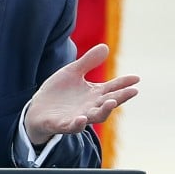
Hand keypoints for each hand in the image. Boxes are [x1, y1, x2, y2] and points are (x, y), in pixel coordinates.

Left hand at [24, 44, 138, 145]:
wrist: (38, 109)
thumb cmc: (58, 92)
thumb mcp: (72, 72)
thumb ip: (88, 62)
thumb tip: (105, 46)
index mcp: (94, 94)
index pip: (112, 88)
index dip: (124, 83)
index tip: (136, 78)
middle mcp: (90, 107)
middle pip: (109, 103)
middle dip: (121, 97)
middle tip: (132, 91)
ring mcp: (78, 116)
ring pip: (96, 117)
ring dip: (104, 110)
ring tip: (111, 101)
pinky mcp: (63, 124)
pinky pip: (73, 126)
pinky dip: (78, 124)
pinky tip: (82, 118)